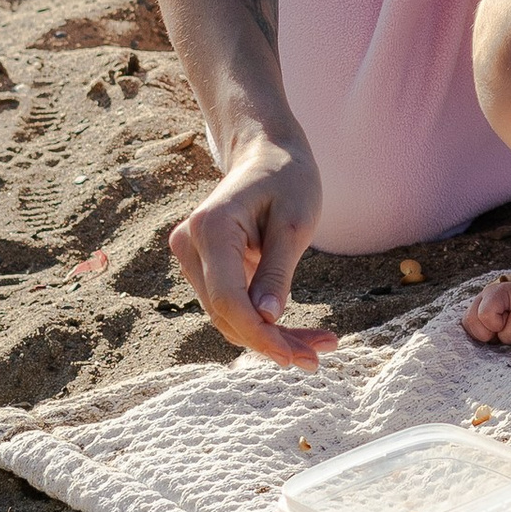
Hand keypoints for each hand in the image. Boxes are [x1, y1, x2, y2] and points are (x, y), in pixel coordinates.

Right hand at [168, 132, 336, 367]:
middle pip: (228, 313)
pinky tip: (298, 336)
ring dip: (271, 337)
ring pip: (229, 316)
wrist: (268, 154)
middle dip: (272, 341)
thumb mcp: (295, 224)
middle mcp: (189, 244)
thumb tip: (267, 321)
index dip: (261, 336)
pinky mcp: (203, 266)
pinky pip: (231, 305)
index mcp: (211, 228)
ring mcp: (192, 256)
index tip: (296, 357)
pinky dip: (263, 323)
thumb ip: (278, 272)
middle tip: (320, 356)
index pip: (229, 299)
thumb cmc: (288, 180)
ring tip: (320, 346)